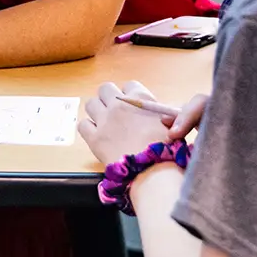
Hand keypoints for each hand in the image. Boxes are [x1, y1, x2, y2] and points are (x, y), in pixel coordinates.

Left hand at [78, 82, 204, 166]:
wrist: (153, 171)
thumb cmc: (168, 150)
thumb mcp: (174, 124)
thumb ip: (166, 114)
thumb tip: (162, 114)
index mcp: (140, 98)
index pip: (129, 85)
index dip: (130, 95)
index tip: (132, 105)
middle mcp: (120, 105)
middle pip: (105, 89)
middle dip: (108, 98)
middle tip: (114, 111)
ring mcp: (105, 120)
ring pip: (91, 104)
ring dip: (96, 111)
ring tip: (104, 122)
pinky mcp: (94, 138)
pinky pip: (82, 125)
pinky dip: (88, 128)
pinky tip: (96, 134)